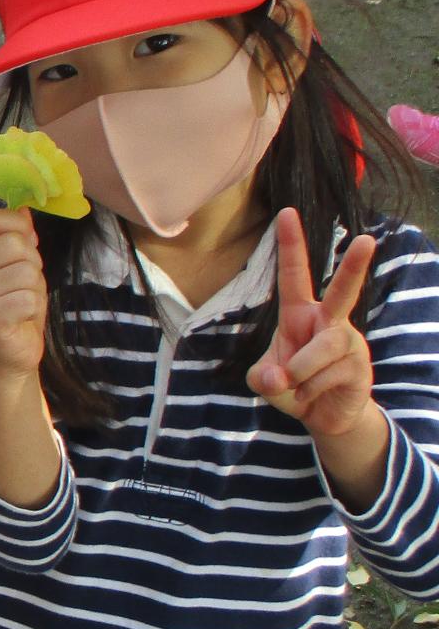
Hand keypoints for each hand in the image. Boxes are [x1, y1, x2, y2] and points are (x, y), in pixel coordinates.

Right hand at [0, 208, 46, 378]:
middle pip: (16, 242)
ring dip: (35, 288)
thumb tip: (24, 209)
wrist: (7, 356)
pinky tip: (21, 318)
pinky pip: (28, 297)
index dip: (17, 224)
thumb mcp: (18, 269)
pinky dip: (33, 308)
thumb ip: (19, 241)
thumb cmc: (15, 310)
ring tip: (22, 303)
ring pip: (27, 271)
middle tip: (24, 284)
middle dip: (32, 262)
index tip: (27, 241)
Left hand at [247, 207, 378, 436]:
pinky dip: (308, 391)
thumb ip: (262, 378)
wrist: (323, 417)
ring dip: (299, 372)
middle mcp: (329, 321)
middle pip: (343, 291)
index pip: (294, 275)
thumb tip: (278, 377)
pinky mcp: (359, 366)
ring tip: (296, 385)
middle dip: (354, 267)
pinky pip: (326, 376)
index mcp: (300, 314)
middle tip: (365, 239)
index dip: (290, 245)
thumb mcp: (265, 381)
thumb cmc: (292, 386)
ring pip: (320, 350)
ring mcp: (348, 342)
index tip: (287, 212)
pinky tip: (312, 395)